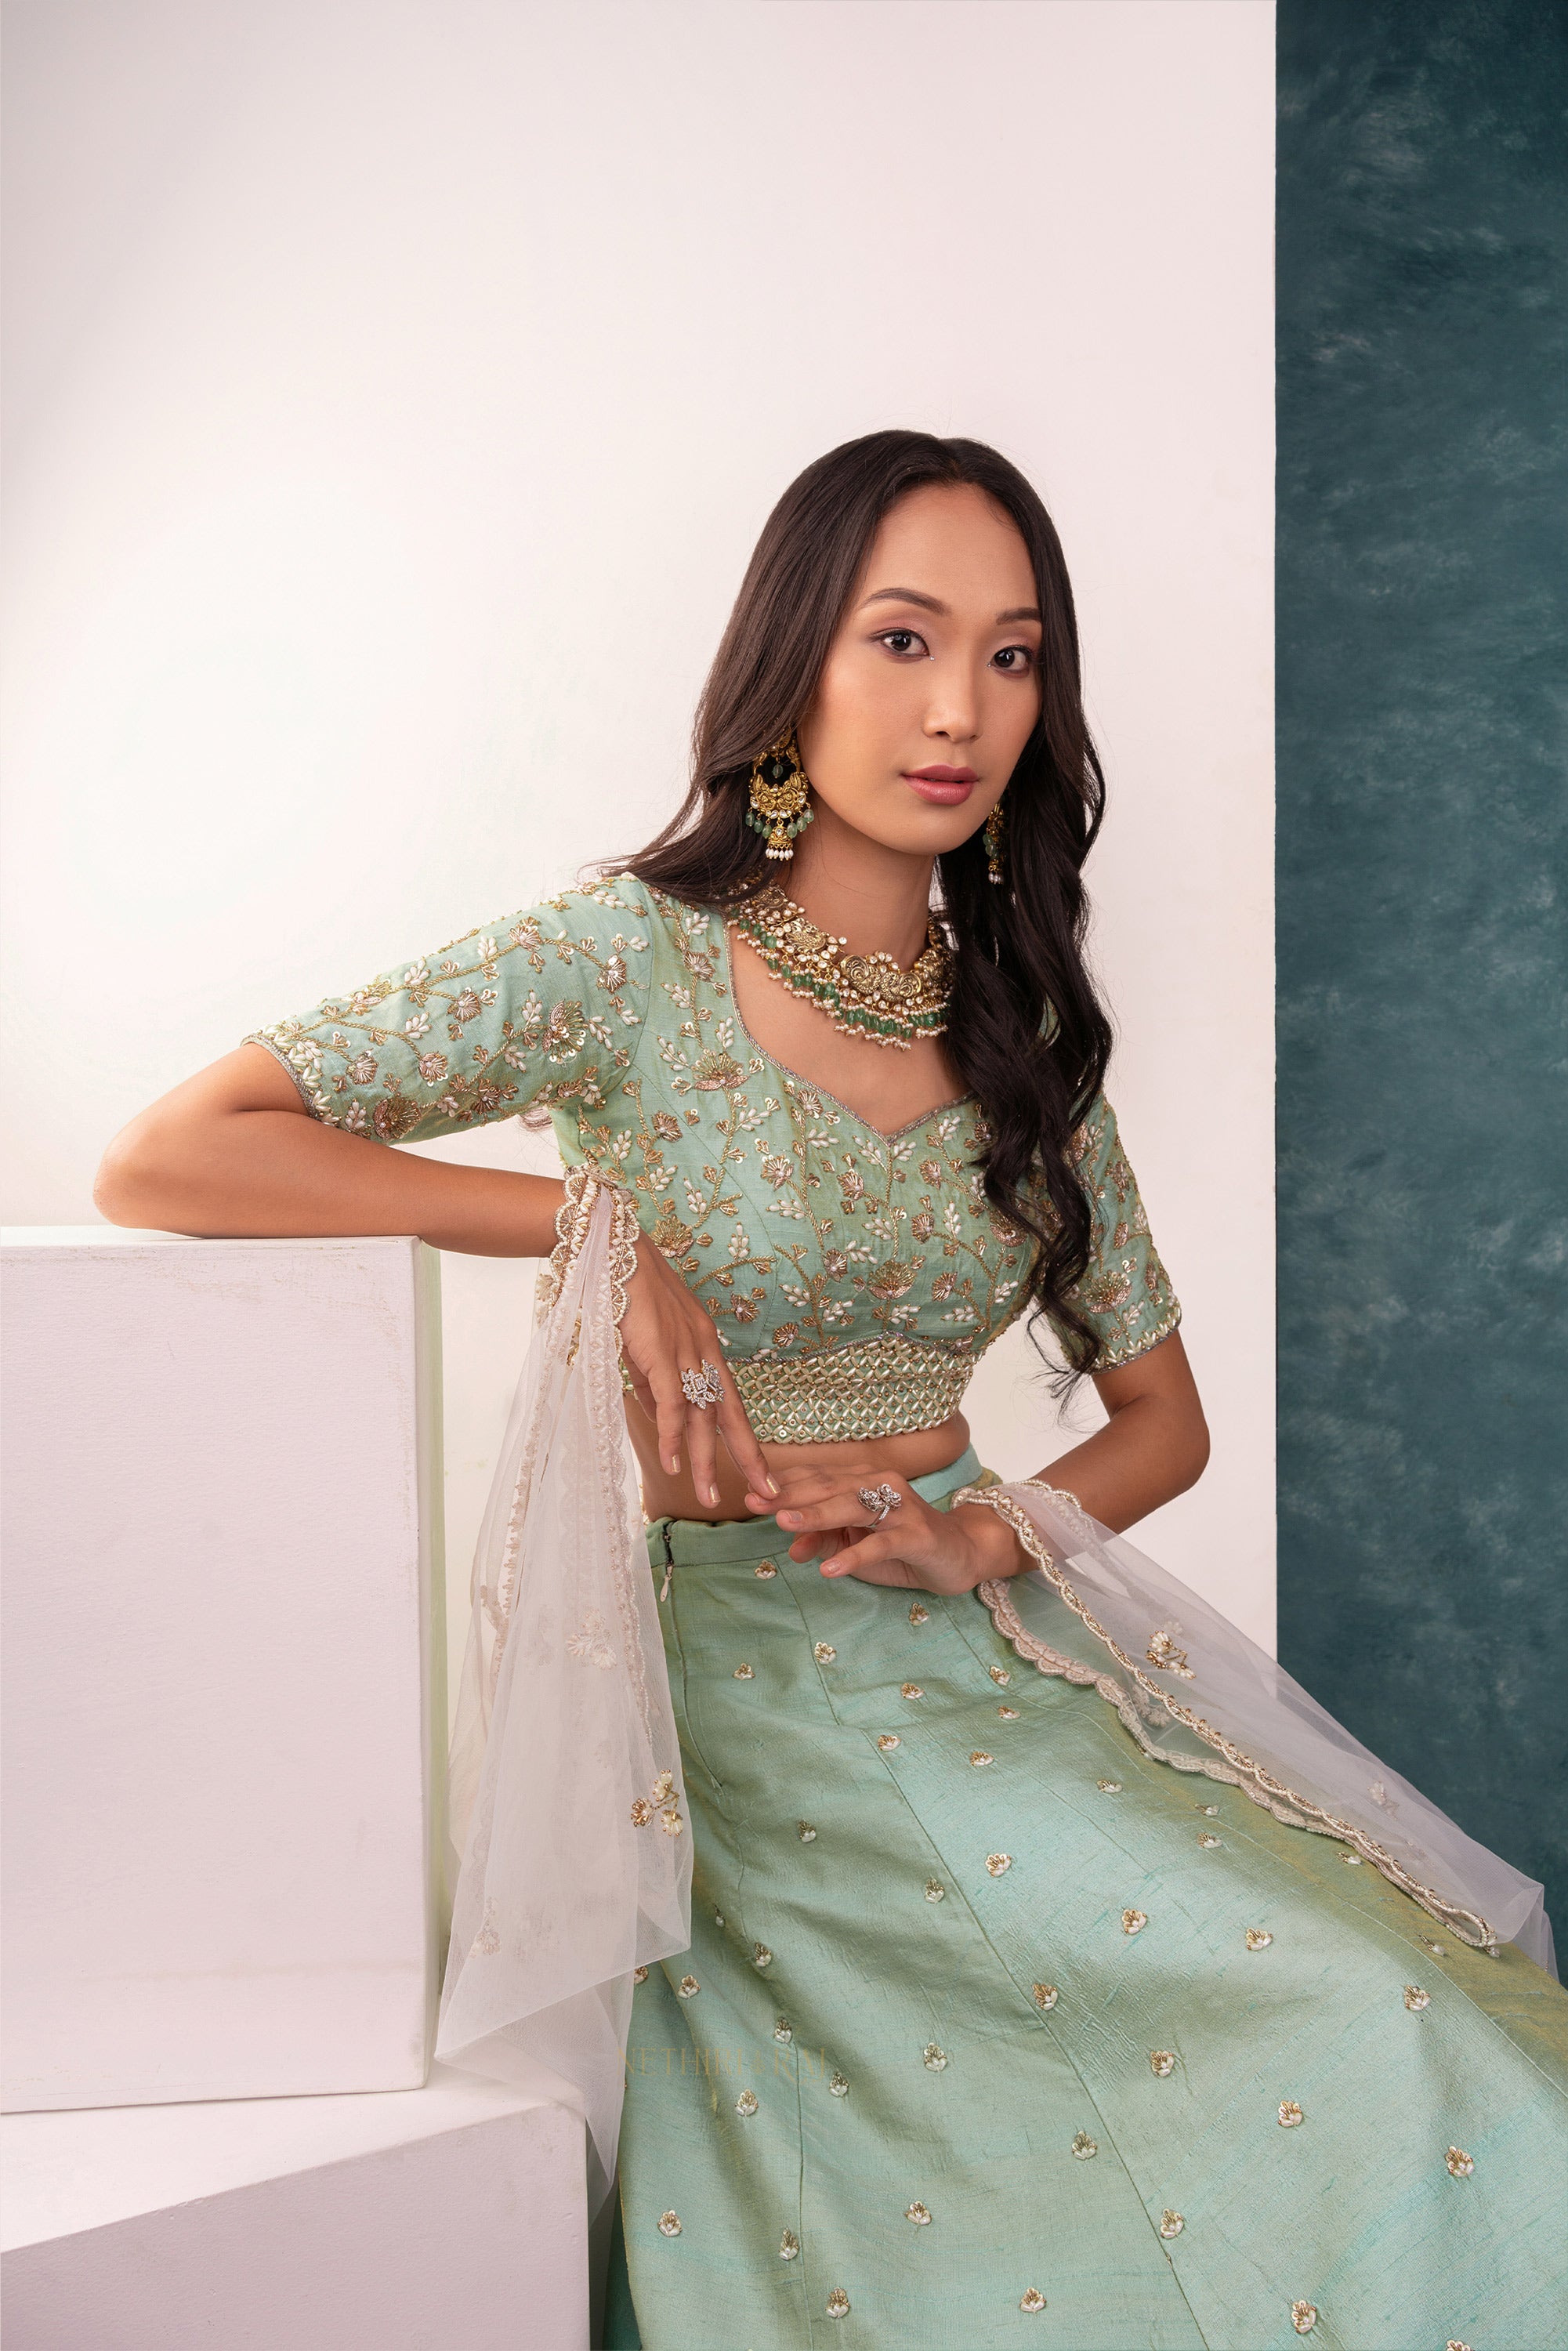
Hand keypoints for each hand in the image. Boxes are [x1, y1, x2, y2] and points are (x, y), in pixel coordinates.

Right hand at [617, 1231, 776, 1510]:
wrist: (614, 1249)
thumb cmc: (627, 1292)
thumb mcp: (647, 1344)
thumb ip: (656, 1382)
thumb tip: (660, 1415)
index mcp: (706, 1347)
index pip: (732, 1403)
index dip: (746, 1439)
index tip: (763, 1471)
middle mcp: (704, 1350)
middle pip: (730, 1415)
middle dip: (748, 1457)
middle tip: (766, 1493)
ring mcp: (686, 1350)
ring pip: (701, 1416)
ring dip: (705, 1460)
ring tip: (708, 1496)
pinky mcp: (661, 1352)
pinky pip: (671, 1402)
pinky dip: (672, 1435)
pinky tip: (674, 1463)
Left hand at [765, 1463, 1026, 1592]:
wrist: (958, 1554)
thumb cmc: (901, 1546)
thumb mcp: (856, 1545)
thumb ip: (825, 1540)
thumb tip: (792, 1548)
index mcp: (862, 1481)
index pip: (816, 1478)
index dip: (782, 1486)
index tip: (748, 1495)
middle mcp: (881, 1485)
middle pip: (828, 1487)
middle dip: (789, 1496)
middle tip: (755, 1504)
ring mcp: (901, 1508)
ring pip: (853, 1507)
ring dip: (817, 1515)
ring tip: (784, 1525)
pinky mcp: (917, 1535)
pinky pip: (881, 1544)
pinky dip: (854, 1555)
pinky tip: (829, 1569)